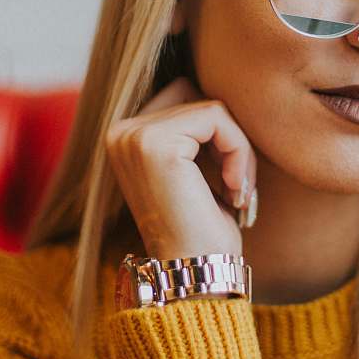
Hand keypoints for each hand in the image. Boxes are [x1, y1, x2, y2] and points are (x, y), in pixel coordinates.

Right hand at [104, 76, 256, 258]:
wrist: (196, 273)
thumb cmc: (203, 227)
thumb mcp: (195, 168)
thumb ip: (194, 128)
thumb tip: (220, 86)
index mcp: (124, 136)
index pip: (184, 93)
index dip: (216, 131)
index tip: (228, 178)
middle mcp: (120, 132)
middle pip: (196, 94)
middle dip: (228, 137)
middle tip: (236, 184)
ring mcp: (133, 135)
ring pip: (212, 107)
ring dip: (238, 148)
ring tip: (236, 189)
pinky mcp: (155, 143)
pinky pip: (218, 118)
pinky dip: (238, 151)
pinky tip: (234, 188)